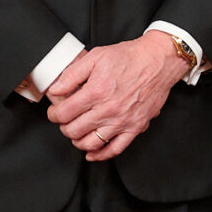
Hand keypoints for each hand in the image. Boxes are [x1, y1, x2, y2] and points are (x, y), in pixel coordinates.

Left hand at [45, 33, 184, 160]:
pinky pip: (115, 149)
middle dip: (64, 127)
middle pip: (74, 131)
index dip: (54, 114)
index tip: (55, 112)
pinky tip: (92, 152)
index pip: (64, 114)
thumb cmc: (130, 57)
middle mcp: (108, 110)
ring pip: (90, 143)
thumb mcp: (96, 56)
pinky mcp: (135, 127)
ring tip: (77, 132)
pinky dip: (100, 155)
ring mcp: (122, 121)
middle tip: (65, 121)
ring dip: (78, 141)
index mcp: (96, 92)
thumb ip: (72, 74)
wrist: (158, 61)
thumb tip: (55, 90)